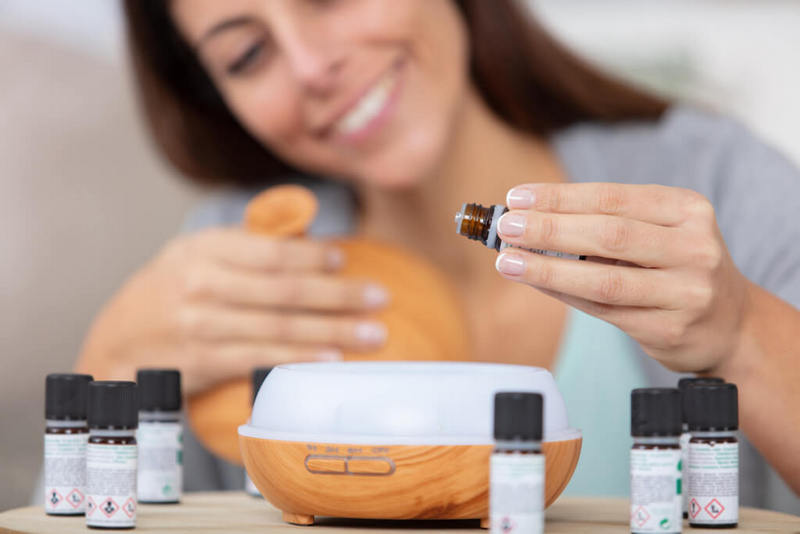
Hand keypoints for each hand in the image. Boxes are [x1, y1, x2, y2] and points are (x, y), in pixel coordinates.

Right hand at [76, 228, 387, 394]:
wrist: (116, 342)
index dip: (313, 256)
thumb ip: (248, 246)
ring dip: (332, 331)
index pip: (269, 251)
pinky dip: (299, 360)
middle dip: (339, 294)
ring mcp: (201, 325)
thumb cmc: (169, 291)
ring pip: (279, 327)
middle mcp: (202, 284)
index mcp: (204, 249)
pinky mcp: (204, 362)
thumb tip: (311, 240)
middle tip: (379, 298)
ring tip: (372, 334)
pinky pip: (261, 360)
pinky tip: (332, 360)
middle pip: (284, 289)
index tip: (347, 259)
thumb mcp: (196, 254)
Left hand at [494, 182, 748, 372]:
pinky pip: (603, 310)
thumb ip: (606, 222)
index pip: (613, 197)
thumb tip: (530, 217)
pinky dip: (564, 293)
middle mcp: (694, 248)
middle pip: (609, 235)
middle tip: (507, 227)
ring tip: (509, 260)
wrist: (730, 324)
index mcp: (687, 211)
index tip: (518, 197)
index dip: (561, 197)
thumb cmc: (679, 267)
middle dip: (550, 229)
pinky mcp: (669, 329)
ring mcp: (685, 292)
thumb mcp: (662, 231)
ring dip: (548, 268)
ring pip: (603, 279)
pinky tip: (536, 282)